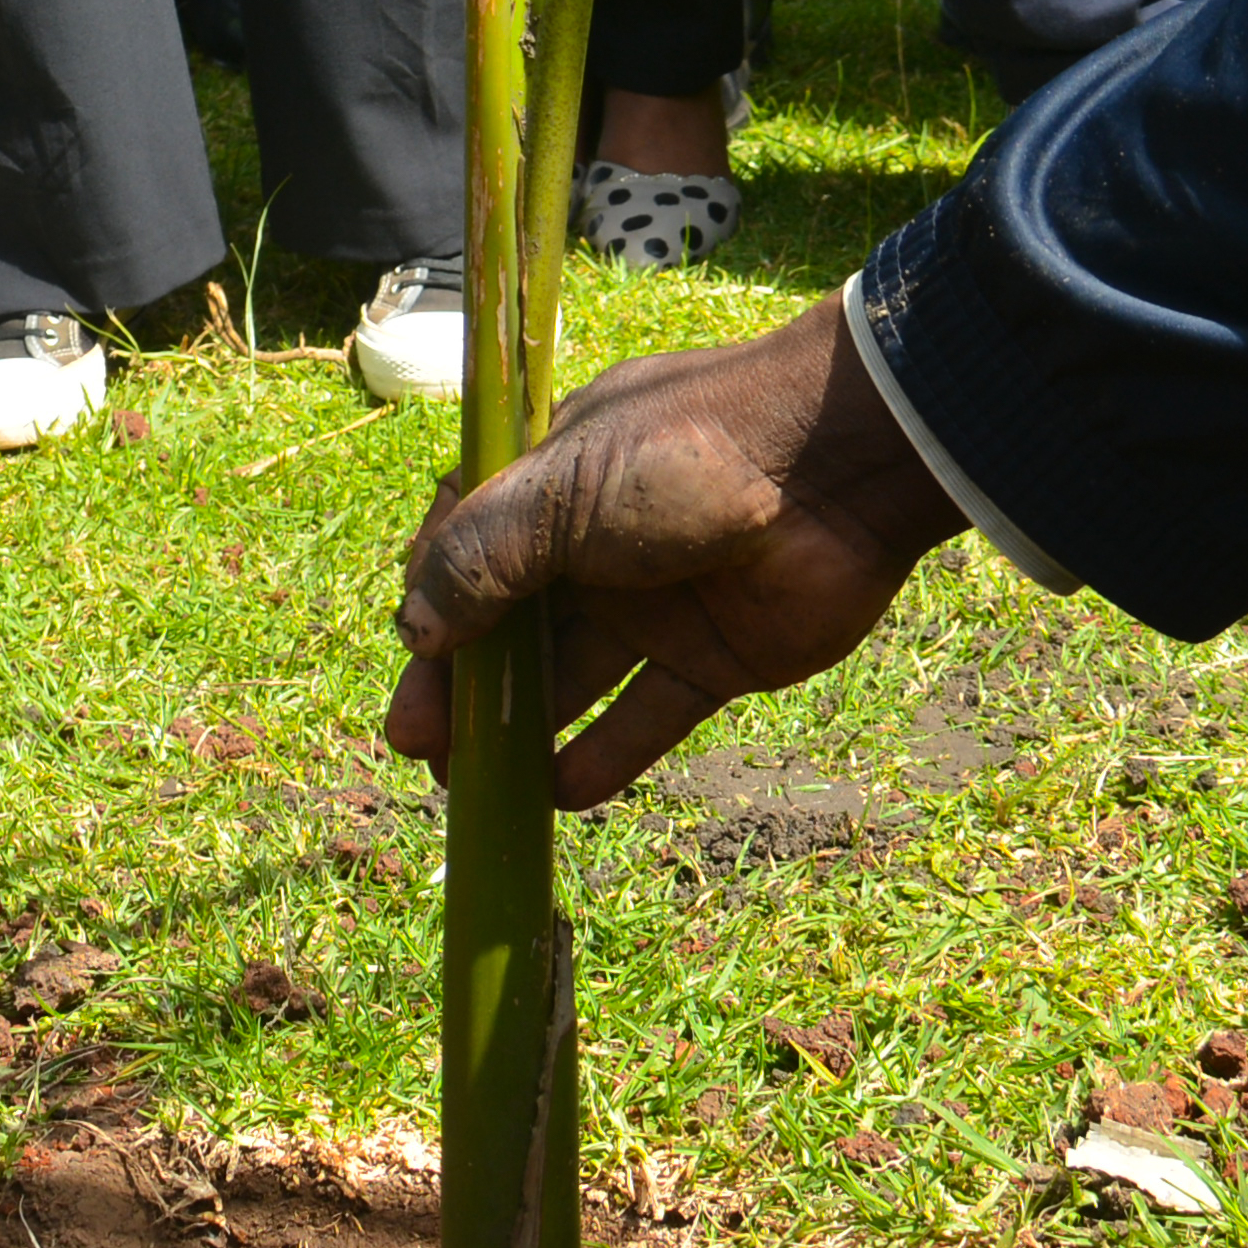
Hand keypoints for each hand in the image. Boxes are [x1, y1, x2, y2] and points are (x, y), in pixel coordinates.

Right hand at [381, 295, 967, 806]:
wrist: (841, 463)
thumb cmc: (685, 453)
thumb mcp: (559, 491)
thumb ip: (480, 560)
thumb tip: (414, 629)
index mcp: (555, 479)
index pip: (470, 546)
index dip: (433, 602)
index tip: (406, 658)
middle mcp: (600, 543)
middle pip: (515, 625)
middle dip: (464, 684)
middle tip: (420, 748)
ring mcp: (660, 603)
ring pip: (574, 676)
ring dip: (521, 728)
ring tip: (471, 784)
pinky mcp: (718, 656)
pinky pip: (650, 715)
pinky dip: (606, 756)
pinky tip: (558, 794)